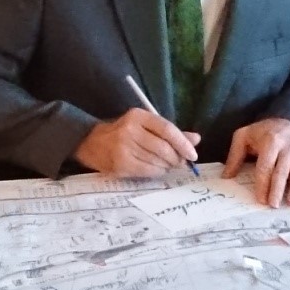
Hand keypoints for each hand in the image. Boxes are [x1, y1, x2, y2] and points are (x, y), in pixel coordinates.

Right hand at [74, 108, 199, 177]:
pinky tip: (157, 169)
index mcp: (138, 116)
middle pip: (163, 148)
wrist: (92, 143)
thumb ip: (171, 132)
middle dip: (176, 158)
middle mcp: (130, 130)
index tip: (193, 154)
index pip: (167, 129)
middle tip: (180, 162)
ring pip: (157, 161)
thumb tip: (196, 139)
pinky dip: (158, 172)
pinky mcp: (120, 164)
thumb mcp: (146, 126)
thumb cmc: (125, 134)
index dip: (183, 143)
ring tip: (167, 165)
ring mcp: (123, 148)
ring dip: (167, 166)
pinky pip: (148, 171)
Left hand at [224, 118, 289, 207]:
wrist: (289, 119)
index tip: (260, 199)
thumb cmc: (263, 132)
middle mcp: (289, 147)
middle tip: (273, 205)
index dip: (263, 183)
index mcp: (271, 141)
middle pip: (282, 171)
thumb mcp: (244, 136)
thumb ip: (234, 156)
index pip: (266, 165)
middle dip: (278, 189)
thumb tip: (226, 177)